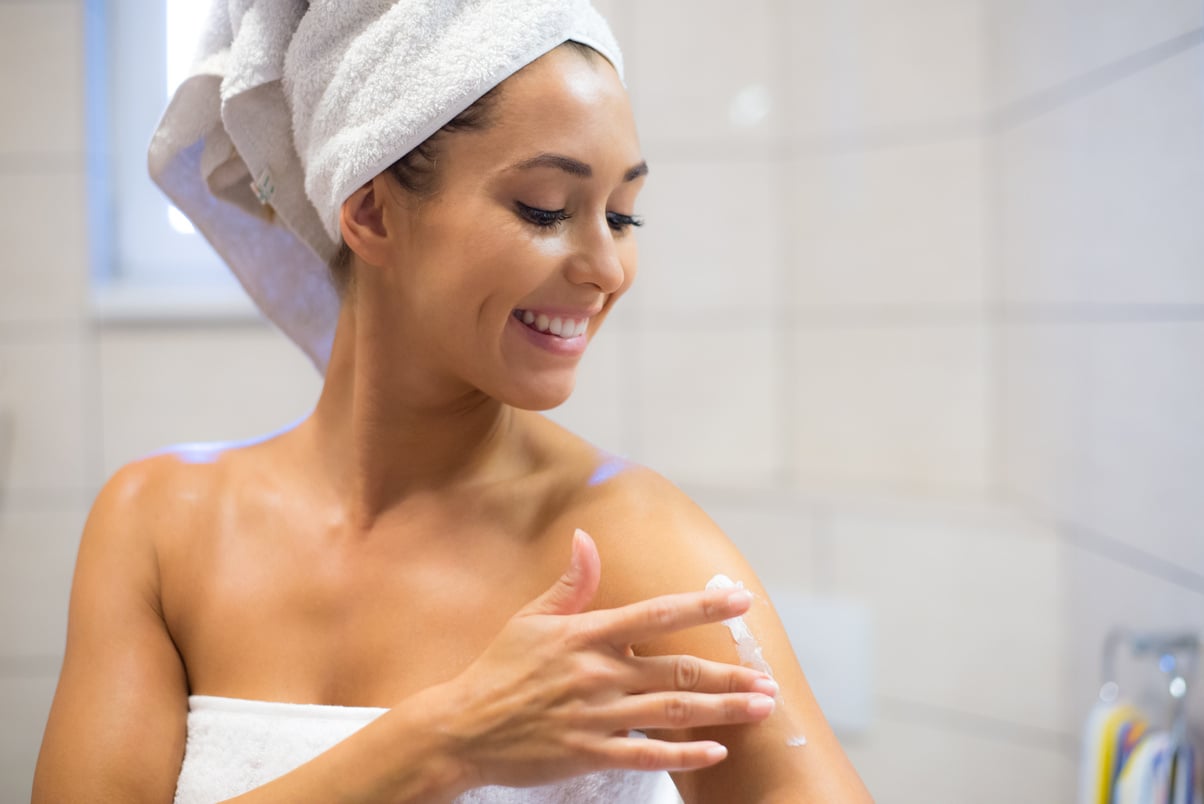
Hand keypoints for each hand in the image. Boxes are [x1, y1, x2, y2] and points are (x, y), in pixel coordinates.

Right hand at [434, 529, 777, 789]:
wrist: (461, 727)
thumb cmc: (498, 669)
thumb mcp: (530, 618)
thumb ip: (570, 584)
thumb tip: (586, 538)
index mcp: (586, 635)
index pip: (655, 614)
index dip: (701, 606)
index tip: (740, 601)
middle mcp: (598, 673)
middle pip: (677, 668)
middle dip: (728, 674)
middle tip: (767, 678)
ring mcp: (595, 716)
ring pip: (672, 710)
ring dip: (721, 710)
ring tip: (759, 709)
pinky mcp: (588, 754)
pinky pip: (645, 754)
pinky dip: (683, 753)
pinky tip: (715, 750)